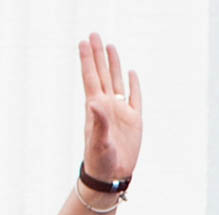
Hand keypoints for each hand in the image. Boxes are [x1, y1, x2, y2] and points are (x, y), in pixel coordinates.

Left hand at [76, 34, 145, 187]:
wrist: (111, 176)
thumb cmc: (99, 161)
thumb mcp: (98, 142)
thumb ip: (98, 122)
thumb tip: (94, 102)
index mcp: (96, 107)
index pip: (91, 77)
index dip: (88, 59)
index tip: (84, 42)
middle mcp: (107, 105)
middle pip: (102, 73)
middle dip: (98, 54)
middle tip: (94, 34)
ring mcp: (120, 111)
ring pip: (116, 81)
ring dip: (113, 64)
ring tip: (110, 47)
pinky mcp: (134, 120)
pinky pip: (134, 97)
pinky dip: (133, 84)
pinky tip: (130, 74)